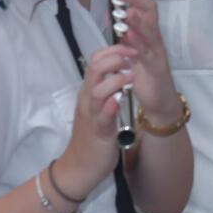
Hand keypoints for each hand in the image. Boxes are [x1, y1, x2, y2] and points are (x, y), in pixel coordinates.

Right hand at [55, 44, 136, 199]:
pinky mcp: (98, 132)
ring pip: (96, 90)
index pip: (96, 62)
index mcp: (89, 92)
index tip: (130, 44)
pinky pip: (101, 117)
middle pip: (94, 70)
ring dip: (115, 80)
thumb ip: (105, 90)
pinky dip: (109, 107)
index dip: (113, 50)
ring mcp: (91, 115)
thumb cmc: (91, 137)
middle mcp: (87, 100)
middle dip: (115, 57)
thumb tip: (117, 71)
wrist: (78, 168)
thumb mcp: (98, 108)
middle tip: (134, 52)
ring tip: (131, 73)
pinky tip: (118, 100)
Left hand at [108, 0, 181, 128]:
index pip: (143, 4)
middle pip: (150, 11)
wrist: (160, 99)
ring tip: (126, 9)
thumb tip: (112, 15)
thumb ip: (126, 32)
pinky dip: (137, 42)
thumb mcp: (134, 49)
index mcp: (149, 31)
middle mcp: (155, 37)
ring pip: (150, 30)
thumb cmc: (146, 73)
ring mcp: (156, 51)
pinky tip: (128, 35)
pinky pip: (146, 53)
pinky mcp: (154, 67)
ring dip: (137, 19)